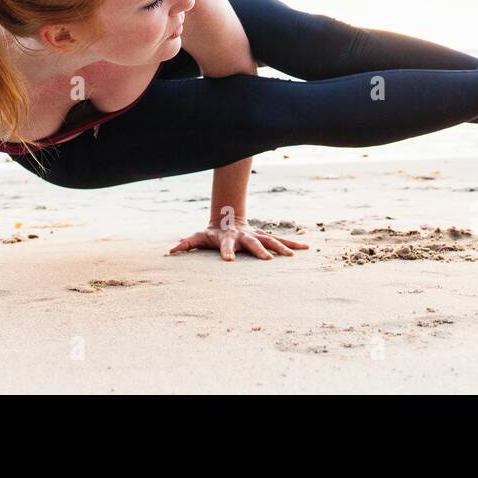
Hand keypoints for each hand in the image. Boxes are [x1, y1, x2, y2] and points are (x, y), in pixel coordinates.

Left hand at [168, 216, 308, 261]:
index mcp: (228, 238)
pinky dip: (293, 243)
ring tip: (293, 255)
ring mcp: (257, 235)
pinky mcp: (265, 237)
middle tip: (268, 260)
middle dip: (260, 251)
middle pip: (253, 243)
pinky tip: (306, 247)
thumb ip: (186, 243)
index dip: (226, 252)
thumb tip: (170, 251)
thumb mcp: (198, 236)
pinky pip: (281, 240)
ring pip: (271, 240)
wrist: (228, 217)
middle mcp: (245, 236)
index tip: (229, 261)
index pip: (226, 245)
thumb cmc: (211, 232)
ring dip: (282, 248)